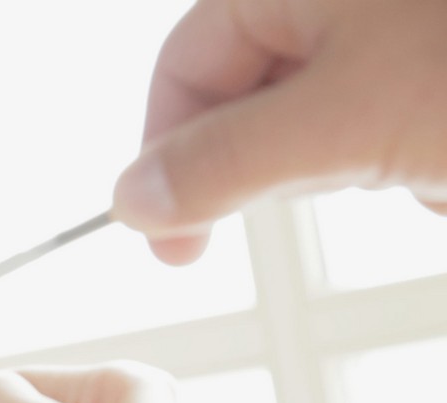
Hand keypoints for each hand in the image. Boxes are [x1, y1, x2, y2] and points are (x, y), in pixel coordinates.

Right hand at [113, 0, 446, 264]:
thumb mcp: (347, 120)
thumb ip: (228, 161)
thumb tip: (135, 199)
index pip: (188, 61)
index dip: (166, 149)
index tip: (167, 231)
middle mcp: (341, 2)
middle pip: (255, 96)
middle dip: (293, 161)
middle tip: (331, 184)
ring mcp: (394, 34)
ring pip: (330, 121)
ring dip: (366, 166)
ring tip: (422, 163)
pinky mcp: (431, 75)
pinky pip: (391, 126)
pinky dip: (414, 159)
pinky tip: (446, 163)